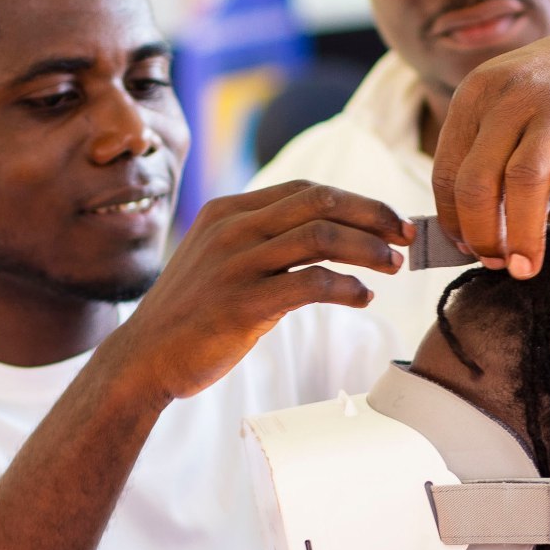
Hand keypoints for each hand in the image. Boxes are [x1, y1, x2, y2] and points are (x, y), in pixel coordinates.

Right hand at [101, 184, 406, 404]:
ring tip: (392, 267)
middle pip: (320, 203)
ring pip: (321, 237)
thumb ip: (260, 242)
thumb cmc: (189, 316)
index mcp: (226, 211)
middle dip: (373, 215)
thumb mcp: (217, 260)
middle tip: (406, 236)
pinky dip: (347, 287)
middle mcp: (231, 229)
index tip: (389, 219)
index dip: (356, 201)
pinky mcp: (242, 305)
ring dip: (368, 249)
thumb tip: (325, 239)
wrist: (143, 360)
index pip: (306, 189)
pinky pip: (311, 284)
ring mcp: (235, 265)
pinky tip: (362, 298)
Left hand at [429, 25, 549, 276]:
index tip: (466, 248)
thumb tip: (461, 231)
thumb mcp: (505, 106)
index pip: (447, 170)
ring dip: (523, 236)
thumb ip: (480, 153)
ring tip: (526, 269)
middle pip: (478, 180)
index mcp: (477, 94)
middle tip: (495, 265)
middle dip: (481, 233)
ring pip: (525, 182)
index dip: (453, 219)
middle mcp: (512, 97)